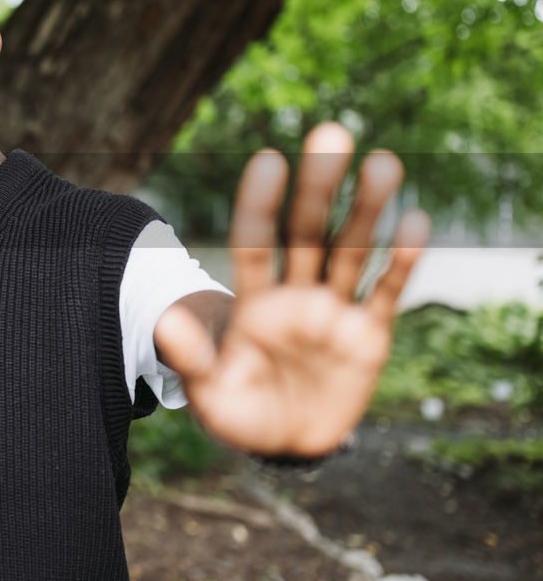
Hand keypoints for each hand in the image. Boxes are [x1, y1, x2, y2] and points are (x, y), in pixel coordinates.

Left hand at [154, 123, 429, 455]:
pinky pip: (385, 293)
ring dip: (367, 209)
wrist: (284, 446)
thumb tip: (165, 321)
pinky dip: (401, 261)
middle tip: (331, 134)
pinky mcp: (368, 336)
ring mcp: (333, 311)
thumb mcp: (210, 393)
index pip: (255, 242)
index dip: (259, 205)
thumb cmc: (240, 413)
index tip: (267, 160)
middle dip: (319, 186)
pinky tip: (414, 220)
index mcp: (252, 302)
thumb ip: (192, 359)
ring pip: (351, 250)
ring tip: (382, 162)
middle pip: (307, 232)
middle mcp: (295, 295)